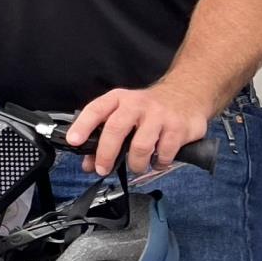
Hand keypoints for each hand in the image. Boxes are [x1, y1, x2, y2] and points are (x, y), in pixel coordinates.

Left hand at [66, 81, 212, 176]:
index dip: (82, 126)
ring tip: (136, 166)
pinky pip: (164, 153)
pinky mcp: (179, 127)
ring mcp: (160, 115)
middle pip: (116, 129)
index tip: (74, 141)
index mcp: (119, 99)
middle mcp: (138, 104)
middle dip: (106, 154)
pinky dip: (158, 163)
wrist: (187, 92)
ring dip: (135, 164)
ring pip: (141, 146)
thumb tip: (89, 164)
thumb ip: (104, 137)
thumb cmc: (148, 108)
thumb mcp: (124, 114)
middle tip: (103, 169)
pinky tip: (157, 161)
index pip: (96, 110)